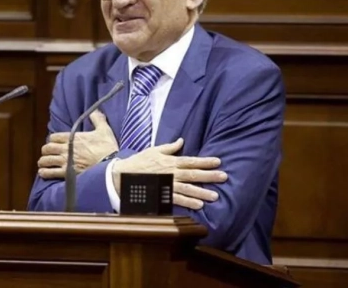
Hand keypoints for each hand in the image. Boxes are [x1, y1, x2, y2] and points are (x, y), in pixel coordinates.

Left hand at [37, 110, 118, 179]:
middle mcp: (66, 148)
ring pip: (46, 160)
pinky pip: (51, 172)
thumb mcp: (104, 130)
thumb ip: (98, 119)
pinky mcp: (67, 173)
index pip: (54, 137)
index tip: (54, 142)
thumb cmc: (107, 147)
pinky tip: (43, 172)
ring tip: (42, 163)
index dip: (52, 140)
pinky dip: (45, 172)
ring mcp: (65, 161)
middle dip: (46, 150)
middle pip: (48, 148)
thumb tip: (94, 111)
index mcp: (73, 137)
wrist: (110, 165)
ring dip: (43, 161)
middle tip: (47, 153)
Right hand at [111, 138, 226, 209]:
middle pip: (193, 174)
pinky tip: (199, 205)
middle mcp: (171, 173)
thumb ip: (170, 147)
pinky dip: (188, 202)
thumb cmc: (139, 161)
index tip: (218, 162)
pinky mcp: (162, 194)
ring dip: (202, 192)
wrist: (124, 175)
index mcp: (171, 161)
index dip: (205, 161)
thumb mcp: (154, 150)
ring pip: (188, 189)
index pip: (191, 161)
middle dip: (209, 176)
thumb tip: (181, 140)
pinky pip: (177, 199)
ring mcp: (167, 185)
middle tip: (224, 177)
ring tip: (215, 196)